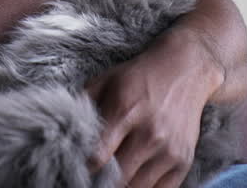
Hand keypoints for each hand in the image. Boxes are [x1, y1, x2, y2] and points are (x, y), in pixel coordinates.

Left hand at [86, 30, 219, 187]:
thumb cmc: (138, 76)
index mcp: (124, 111)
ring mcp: (170, 150)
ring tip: (110, 179)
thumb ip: (82, 104)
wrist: (185, 70)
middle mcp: (150, 134)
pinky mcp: (184, 160)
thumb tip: (61, 129)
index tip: (75, 167)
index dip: (82, 167)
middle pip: (117, 177)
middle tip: (90, 178)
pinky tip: (132, 180)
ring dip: (121, 186)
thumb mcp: (105, 80)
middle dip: (100, 181)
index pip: (97, 156)